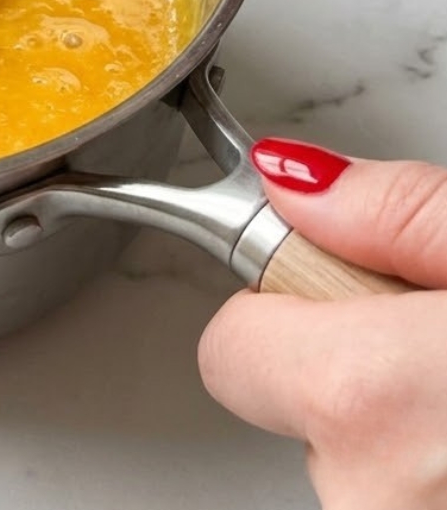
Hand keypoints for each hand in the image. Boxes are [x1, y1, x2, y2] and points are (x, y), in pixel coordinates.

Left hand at [199, 137, 446, 508]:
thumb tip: (290, 177)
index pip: (227, 346)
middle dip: (356, 379)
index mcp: (368, 397)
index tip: (333, 299)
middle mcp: (369, 496)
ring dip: (403, 435)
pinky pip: (390, 501)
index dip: (283, 313)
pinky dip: (428, 479)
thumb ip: (393, 212)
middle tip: (438, 357)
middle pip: (293, 409)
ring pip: (355, 469)